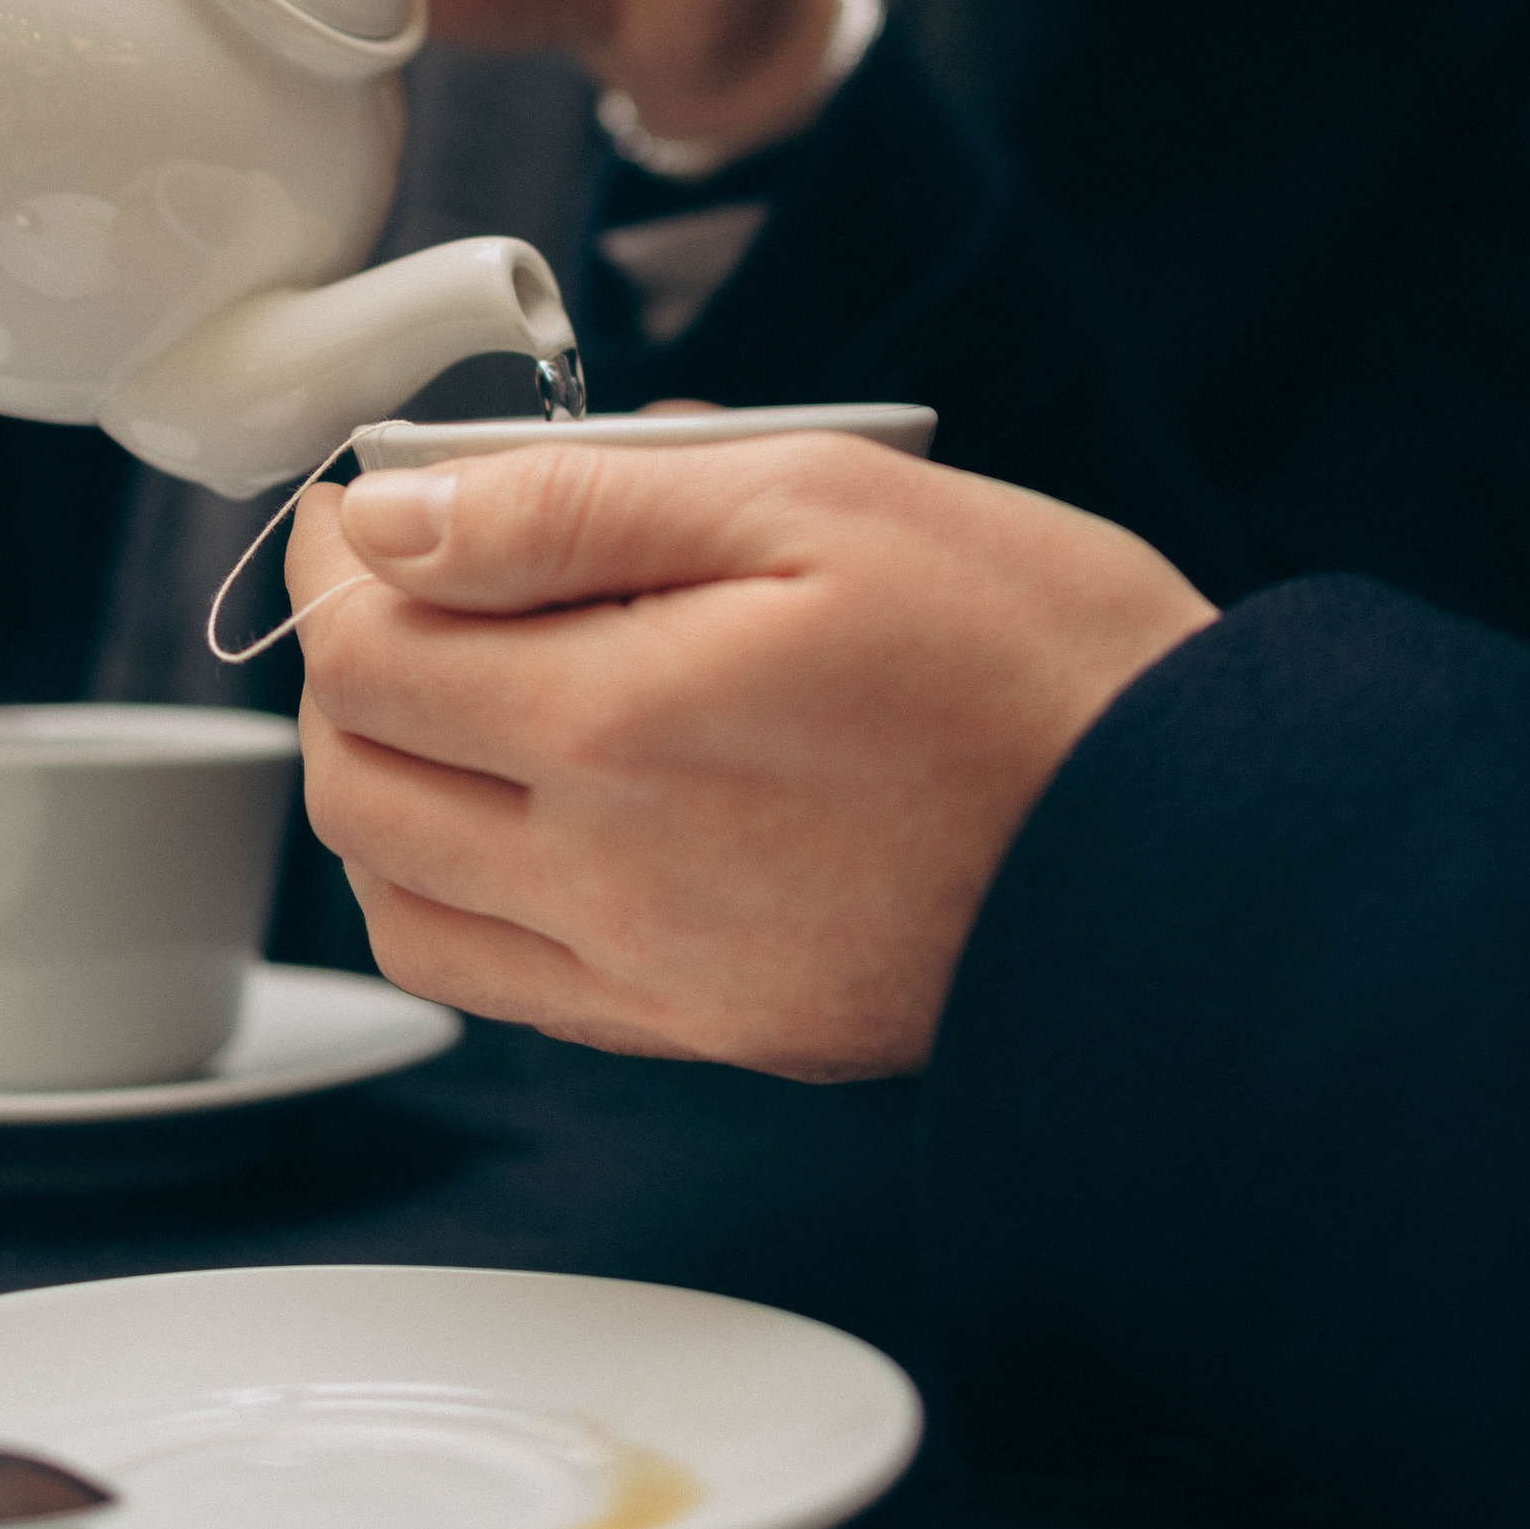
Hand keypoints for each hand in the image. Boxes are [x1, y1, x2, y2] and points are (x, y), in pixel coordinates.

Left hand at [291, 437, 1215, 1078]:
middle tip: (407, 574)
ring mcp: (654, 976)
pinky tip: (536, 805)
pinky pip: (506, 981)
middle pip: (355, 782)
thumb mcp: (817, 498)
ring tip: (460, 684)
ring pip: (403, 901)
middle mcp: (608, 879)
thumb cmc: (1035, 654)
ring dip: (384, 784)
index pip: (365, 653)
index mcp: (621, 730)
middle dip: (343, 662)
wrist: (1191, 843)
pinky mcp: (710, 1030)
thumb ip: (580, 505)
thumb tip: (402, 518)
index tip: (375, 500)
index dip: (338, 556)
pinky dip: (462, 890)